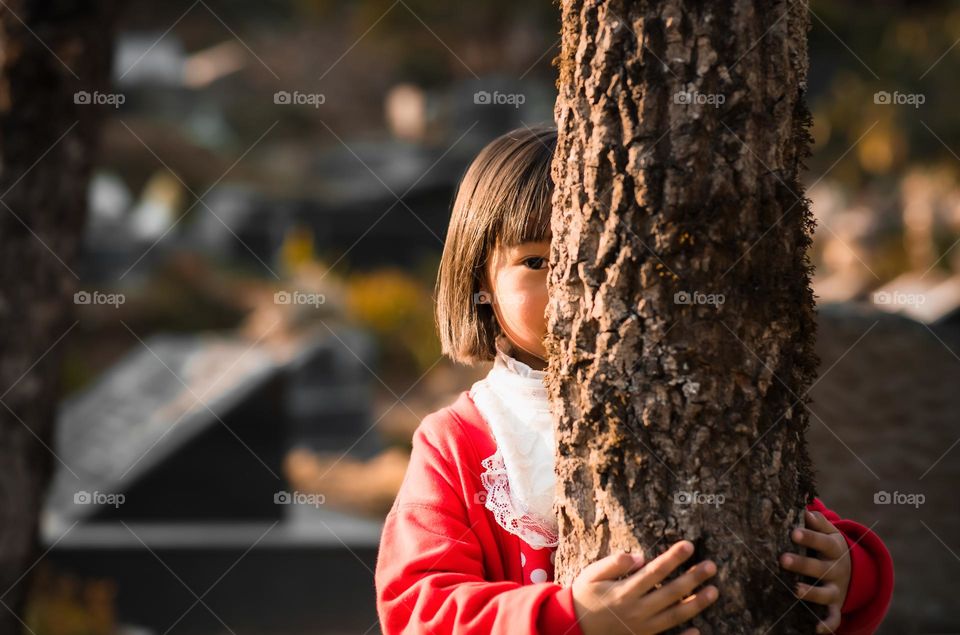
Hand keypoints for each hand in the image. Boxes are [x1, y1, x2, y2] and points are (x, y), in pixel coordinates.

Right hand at [571, 540, 718, 634]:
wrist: (574, 627)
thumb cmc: (584, 596)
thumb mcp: (592, 574)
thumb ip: (614, 563)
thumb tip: (639, 557)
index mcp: (625, 591)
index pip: (655, 571)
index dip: (673, 558)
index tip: (689, 546)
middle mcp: (637, 610)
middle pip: (671, 593)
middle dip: (693, 578)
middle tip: (711, 566)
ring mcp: (641, 628)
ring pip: (674, 616)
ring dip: (696, 604)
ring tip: (714, 592)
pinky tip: (697, 631)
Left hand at [780, 509, 851, 633]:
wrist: (853, 570)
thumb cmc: (828, 546)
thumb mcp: (829, 532)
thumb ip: (819, 523)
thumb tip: (806, 511)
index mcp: (833, 548)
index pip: (822, 541)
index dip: (808, 537)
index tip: (792, 532)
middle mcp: (836, 569)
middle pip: (820, 567)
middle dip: (802, 564)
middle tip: (782, 559)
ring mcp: (837, 589)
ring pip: (825, 593)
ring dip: (811, 593)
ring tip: (795, 590)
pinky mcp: (836, 605)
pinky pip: (834, 617)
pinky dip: (828, 624)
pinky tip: (816, 629)